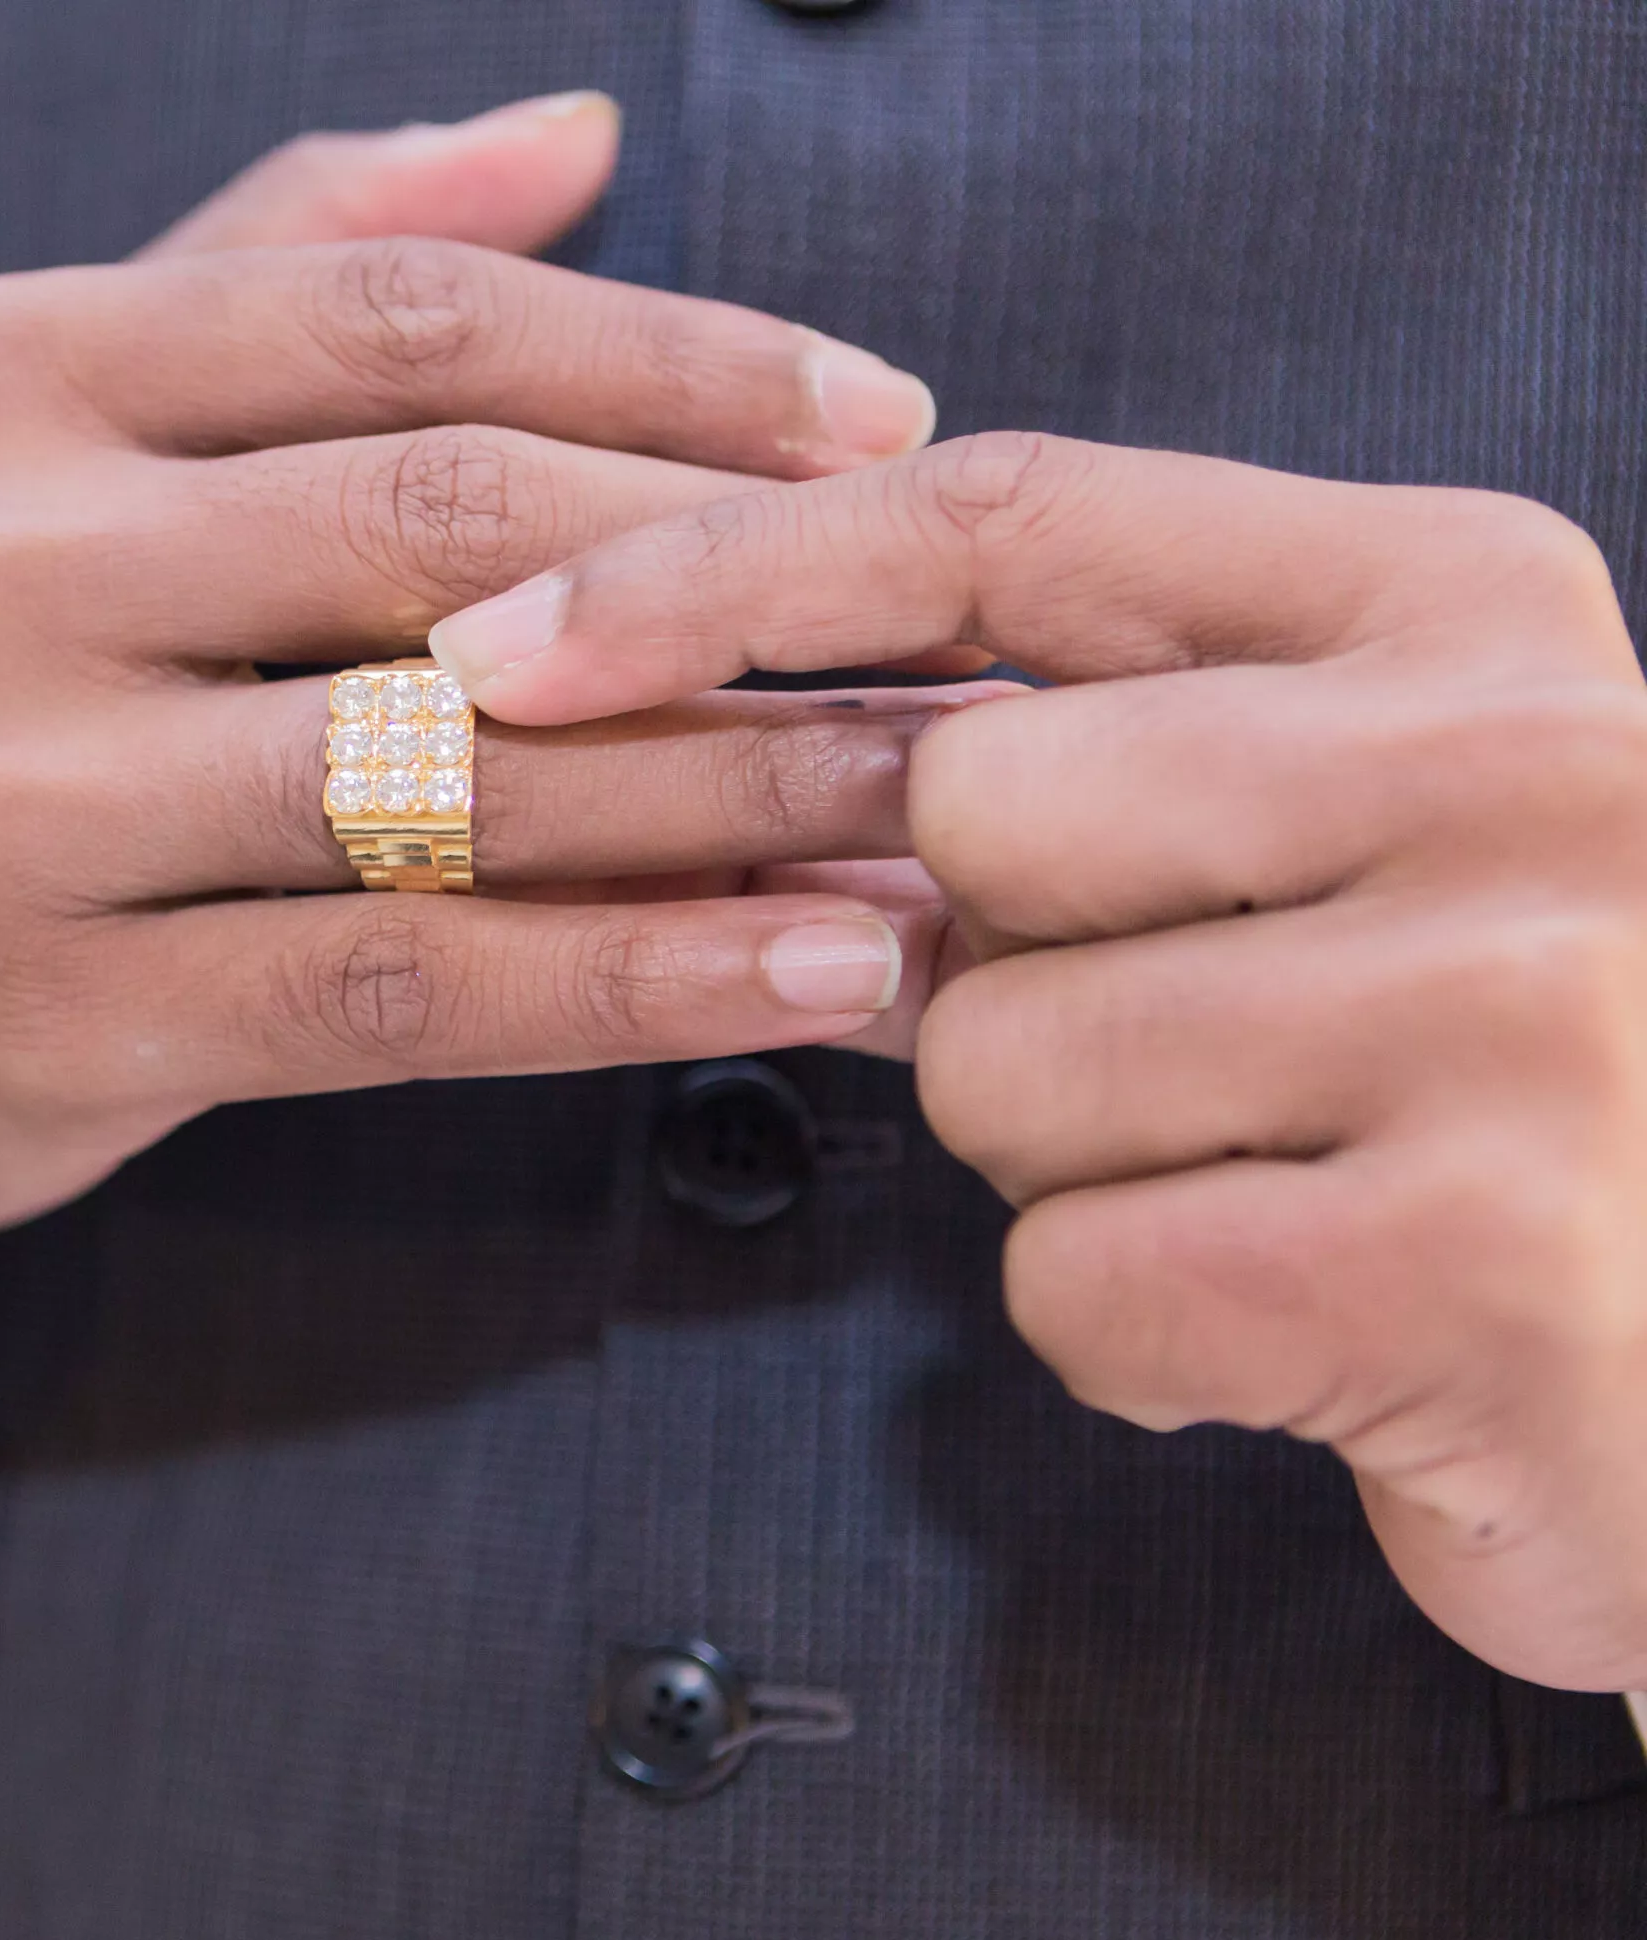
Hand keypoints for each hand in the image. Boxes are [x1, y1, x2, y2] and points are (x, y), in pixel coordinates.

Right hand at [0, 93, 961, 1324]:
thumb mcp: (46, 424)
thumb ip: (284, 260)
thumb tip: (575, 128)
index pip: (392, 320)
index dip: (668, 357)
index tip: (883, 421)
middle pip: (439, 523)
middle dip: (738, 570)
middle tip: (964, 623)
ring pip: (447, 770)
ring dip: (738, 786)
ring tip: (947, 808)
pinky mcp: (47, 1010)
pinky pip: (404, 989)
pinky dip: (636, 979)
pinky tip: (810, 975)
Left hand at [433, 431, 1646, 1690]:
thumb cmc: (1498, 1101)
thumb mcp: (1350, 842)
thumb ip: (1096, 760)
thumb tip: (716, 735)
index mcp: (1468, 610)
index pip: (1010, 513)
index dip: (721, 572)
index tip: (503, 645)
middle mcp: (1520, 764)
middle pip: (972, 810)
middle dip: (992, 966)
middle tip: (1191, 1060)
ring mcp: (1518, 1006)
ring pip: (998, 1063)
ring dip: (1072, 1170)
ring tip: (1282, 1191)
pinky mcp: (1476, 1258)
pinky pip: (1074, 1282)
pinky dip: (1136, 1343)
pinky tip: (1308, 1335)